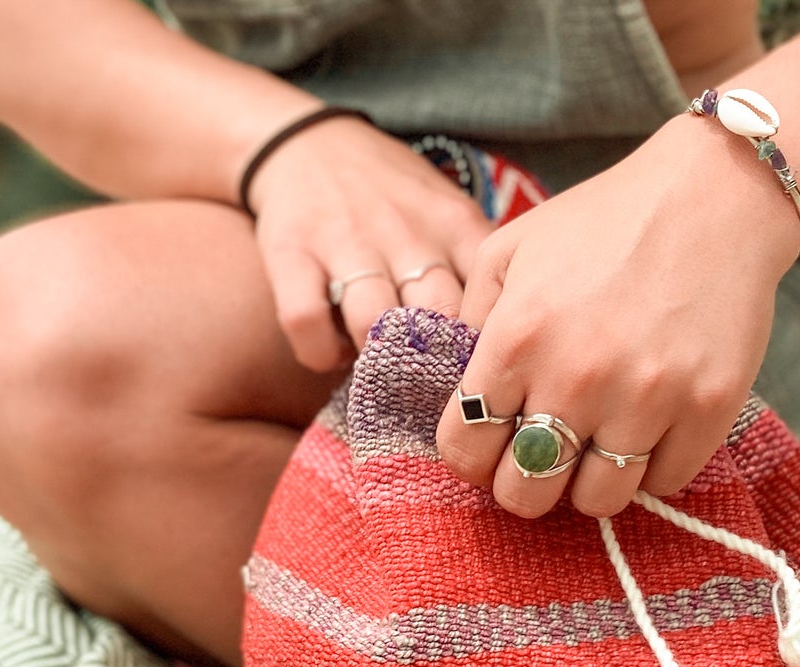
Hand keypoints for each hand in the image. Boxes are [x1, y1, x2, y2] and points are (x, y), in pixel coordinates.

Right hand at [247, 114, 495, 371]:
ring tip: (376, 368)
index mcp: (453, 224)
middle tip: (429, 391)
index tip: (481, 376)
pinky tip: (332, 351)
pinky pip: (308, 322)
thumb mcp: (449, 212)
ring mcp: (346, 242)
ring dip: (374, 362)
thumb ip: (477, 267)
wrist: (309, 143)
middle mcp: (403, 232)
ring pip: (370, 324)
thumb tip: (508, 337)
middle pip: (434, 317)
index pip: (488, 297)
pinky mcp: (292, 253)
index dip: (487, 349)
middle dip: (435, 366)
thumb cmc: (391, 196)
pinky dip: (320, 353)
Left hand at [435, 119, 799, 517]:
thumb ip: (471, 321)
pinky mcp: (707, 408)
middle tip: (544, 456)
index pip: (464, 451)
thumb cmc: (604, 221)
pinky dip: (653, 466)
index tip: (492, 445)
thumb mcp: (511, 249)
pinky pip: (663, 483)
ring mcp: (646, 398)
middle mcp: (577, 377)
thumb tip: (456, 389)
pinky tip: (651, 426)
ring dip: (592, 481)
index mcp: (517, 338)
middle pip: (526, 494)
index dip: (473, 457)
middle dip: (527, 482)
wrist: (716, 191)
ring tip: (600, 442)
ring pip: (597, 501)